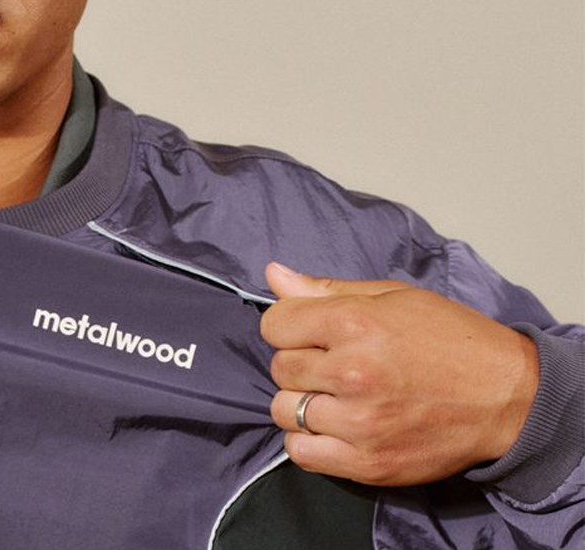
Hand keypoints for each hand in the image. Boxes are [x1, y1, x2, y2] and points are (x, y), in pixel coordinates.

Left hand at [260, 262, 539, 485]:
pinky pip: (301, 452)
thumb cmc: (453, 342)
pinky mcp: (367, 462)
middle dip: (300, 363)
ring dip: (303, 403)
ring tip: (338, 397)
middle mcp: (353, 373)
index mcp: (356, 324)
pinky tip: (336, 427)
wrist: (509, 399)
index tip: (313, 333)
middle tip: (336, 365)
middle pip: (279, 368)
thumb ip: (328, 290)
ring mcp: (359, 422)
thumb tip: (272, 275)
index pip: (274, 325)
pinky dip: (309, 441)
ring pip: (284, 410)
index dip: (289, 327)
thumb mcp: (395, 298)